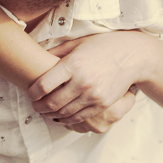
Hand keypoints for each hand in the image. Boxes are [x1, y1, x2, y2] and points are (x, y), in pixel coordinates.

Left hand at [28, 31, 151, 124]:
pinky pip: (79, 117)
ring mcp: (93, 95)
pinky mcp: (102, 104)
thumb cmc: (103, 46)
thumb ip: (57, 51)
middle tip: (35, 106)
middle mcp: (82, 81)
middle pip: (52, 102)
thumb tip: (38, 57)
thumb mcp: (78, 43)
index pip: (44, 85)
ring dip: (51, 115)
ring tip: (45, 112)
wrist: (132, 55)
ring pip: (64, 113)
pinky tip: (61, 116)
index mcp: (73, 64)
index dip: (33, 93)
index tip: (30, 94)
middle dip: (39, 107)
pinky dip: (67, 119)